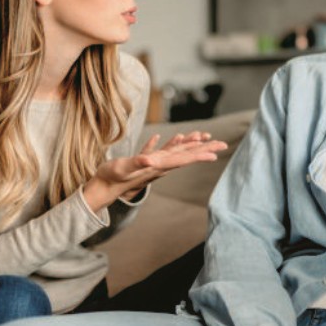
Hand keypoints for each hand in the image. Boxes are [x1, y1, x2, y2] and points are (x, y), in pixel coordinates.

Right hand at [83, 131, 227, 211]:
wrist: (103, 188)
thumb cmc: (113, 177)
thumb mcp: (125, 168)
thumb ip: (138, 161)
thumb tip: (151, 158)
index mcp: (158, 166)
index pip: (184, 159)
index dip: (200, 155)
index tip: (216, 153)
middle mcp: (160, 165)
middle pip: (187, 156)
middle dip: (204, 149)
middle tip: (223, 145)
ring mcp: (154, 164)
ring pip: (178, 153)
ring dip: (192, 145)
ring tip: (204, 138)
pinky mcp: (146, 162)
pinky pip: (163, 151)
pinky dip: (171, 143)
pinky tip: (173, 138)